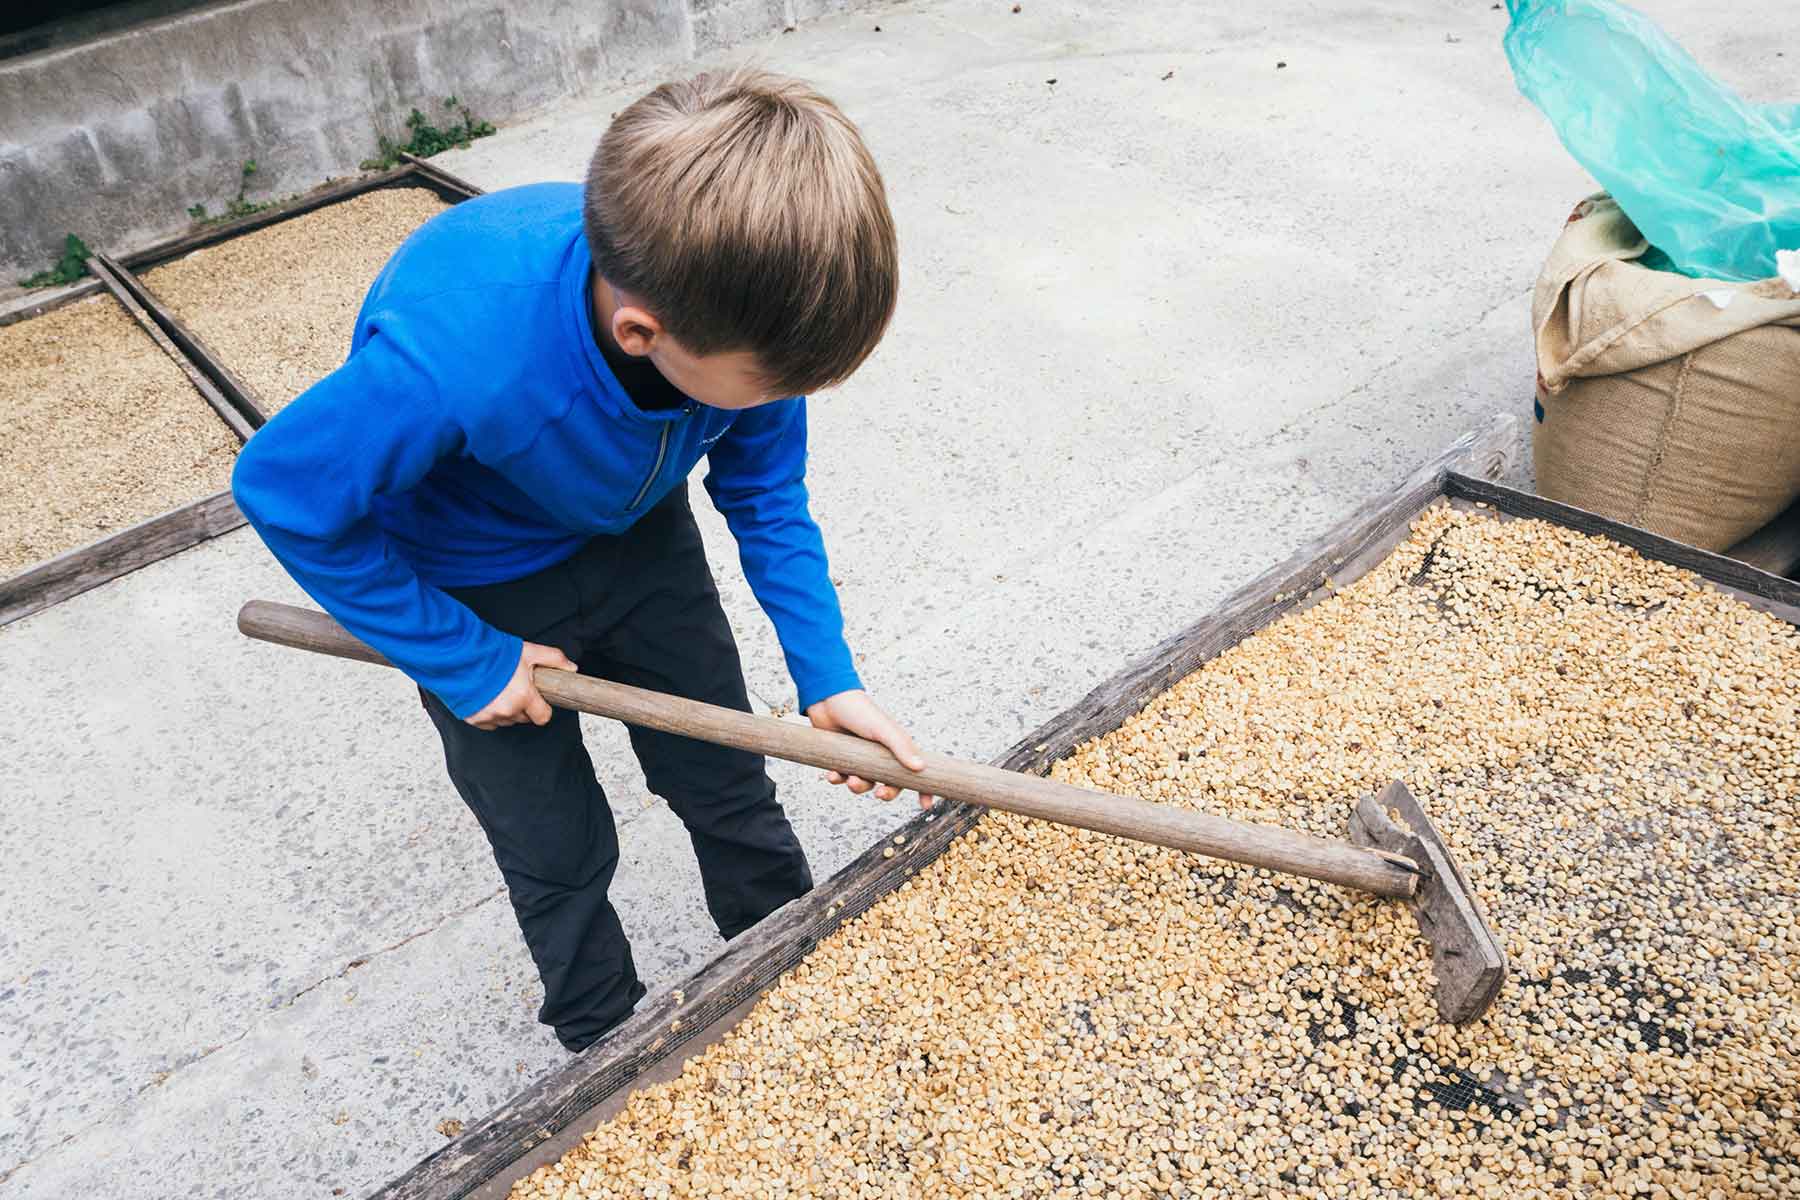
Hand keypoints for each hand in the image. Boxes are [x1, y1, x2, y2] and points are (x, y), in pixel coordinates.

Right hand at [465, 642, 577, 729]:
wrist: (461, 654)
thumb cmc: (494, 653)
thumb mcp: (529, 652)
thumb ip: (554, 659)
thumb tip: (571, 668)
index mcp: (523, 697)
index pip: (543, 717)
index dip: (542, 708)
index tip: (538, 700)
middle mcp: (507, 710)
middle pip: (524, 718)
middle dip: (523, 706)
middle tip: (515, 688)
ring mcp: (489, 716)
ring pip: (507, 720)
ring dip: (506, 710)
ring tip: (499, 690)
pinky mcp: (474, 719)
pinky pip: (489, 723)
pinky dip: (490, 713)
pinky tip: (487, 697)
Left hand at [805, 690, 934, 808]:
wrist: (826, 699)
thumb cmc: (859, 710)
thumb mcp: (882, 729)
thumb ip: (901, 747)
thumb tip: (920, 767)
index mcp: (896, 745)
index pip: (915, 769)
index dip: (922, 787)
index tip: (926, 804)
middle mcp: (881, 753)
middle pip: (890, 783)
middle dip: (886, 793)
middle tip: (880, 794)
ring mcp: (862, 757)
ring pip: (865, 783)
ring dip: (858, 786)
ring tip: (850, 780)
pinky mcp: (843, 758)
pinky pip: (843, 777)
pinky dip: (838, 779)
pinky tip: (832, 775)